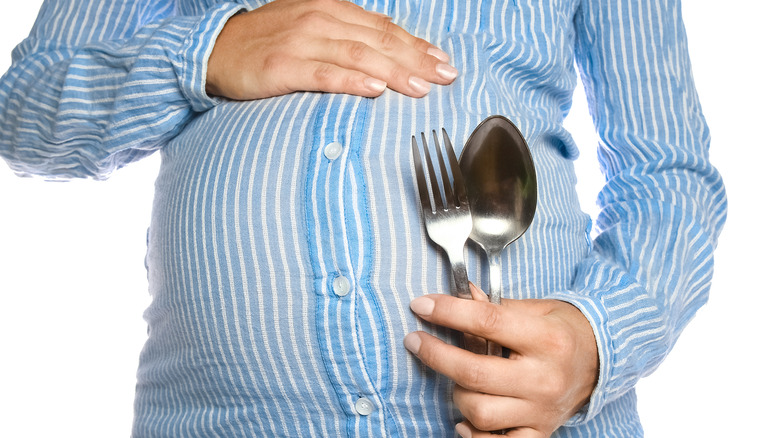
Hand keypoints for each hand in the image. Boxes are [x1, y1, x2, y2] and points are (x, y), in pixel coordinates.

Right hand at [206, 0, 457, 99]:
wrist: (216, 49)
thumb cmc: (269, 41)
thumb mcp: (311, 26)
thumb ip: (348, 34)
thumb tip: (390, 45)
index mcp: (331, 9)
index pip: (384, 29)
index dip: (417, 46)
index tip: (443, 63)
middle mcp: (320, 20)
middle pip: (379, 41)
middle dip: (416, 59)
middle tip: (445, 77)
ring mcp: (301, 42)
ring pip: (358, 56)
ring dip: (394, 71)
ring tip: (420, 87)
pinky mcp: (283, 66)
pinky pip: (323, 73)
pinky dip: (351, 81)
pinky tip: (374, 90)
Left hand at [404, 284, 598, 436]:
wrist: (601, 362)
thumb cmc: (562, 331)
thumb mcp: (536, 309)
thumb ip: (496, 306)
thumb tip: (460, 294)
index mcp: (546, 339)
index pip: (487, 323)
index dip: (448, 313)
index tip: (421, 306)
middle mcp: (545, 377)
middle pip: (475, 373)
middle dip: (436, 355)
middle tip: (415, 341)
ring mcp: (541, 410)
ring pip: (479, 411)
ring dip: (457, 394)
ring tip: (459, 380)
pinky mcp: (539, 432)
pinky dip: (474, 434)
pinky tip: (465, 420)